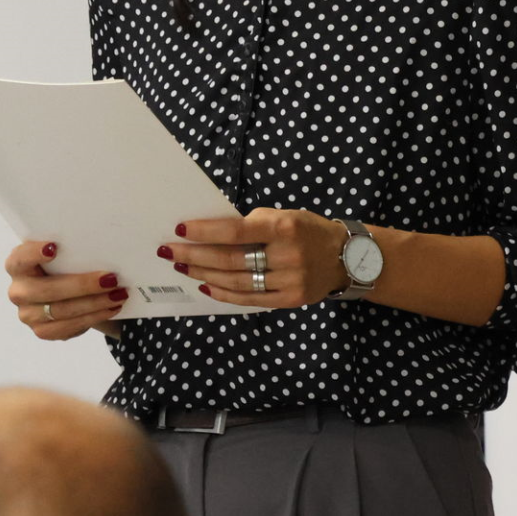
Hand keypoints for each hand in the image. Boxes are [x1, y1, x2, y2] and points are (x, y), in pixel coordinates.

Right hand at [4, 240, 126, 340]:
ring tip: (118, 295)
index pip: (20, 259)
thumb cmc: (64, 266)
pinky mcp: (42, 331)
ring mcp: (28, 314)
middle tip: (111, 279)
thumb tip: (108, 243)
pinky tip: (110, 308)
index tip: (53, 248)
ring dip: (95, 303)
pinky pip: (69, 327)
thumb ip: (71, 249)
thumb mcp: (64, 254)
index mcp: (17, 265)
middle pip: (48, 290)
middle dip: (83, 285)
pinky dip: (93, 317)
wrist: (64, 293)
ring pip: (62, 311)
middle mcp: (18, 291)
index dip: (33, 254)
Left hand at [162, 208, 348, 308]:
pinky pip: (249, 299)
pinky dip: (224, 293)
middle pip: (231, 259)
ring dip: (204, 274)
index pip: (235, 231)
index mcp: (284, 227)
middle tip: (170, 251)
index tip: (180, 229)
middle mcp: (287, 255)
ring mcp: (289, 281)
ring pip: (236, 281)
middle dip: (196, 255)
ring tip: (183, 266)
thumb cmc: (307, 230)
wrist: (346, 257)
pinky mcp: (289, 300)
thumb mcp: (285, 215)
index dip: (205, 232)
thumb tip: (212, 232)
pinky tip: (206, 284)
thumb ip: (253, 224)